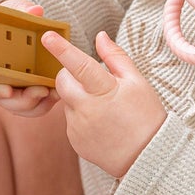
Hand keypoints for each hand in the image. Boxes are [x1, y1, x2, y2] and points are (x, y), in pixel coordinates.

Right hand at [0, 0, 57, 116]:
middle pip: (4, 100)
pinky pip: (34, 107)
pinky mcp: (25, 94)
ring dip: (37, 103)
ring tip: (53, 92)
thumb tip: (36, 10)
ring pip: (21, 107)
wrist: (17, 28)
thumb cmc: (7, 20)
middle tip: (40, 91)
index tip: (8, 90)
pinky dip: (45, 103)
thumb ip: (21, 10)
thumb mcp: (11, 12)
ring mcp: (10, 91)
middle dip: (23, 100)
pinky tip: (57, 93)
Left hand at [41, 28, 166, 177]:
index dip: (62, 49)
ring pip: (67, 100)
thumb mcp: (138, 82)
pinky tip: (101, 123)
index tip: (48, 36)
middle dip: (69, 74)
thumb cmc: (146, 117)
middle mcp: (86, 109)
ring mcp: (78, 127)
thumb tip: (100, 36)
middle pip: (62, 81)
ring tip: (104, 108)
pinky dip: (81, 116)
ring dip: (79, 97)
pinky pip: (71, 119)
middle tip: (91, 79)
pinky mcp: (74, 140)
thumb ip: (115, 57)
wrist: (147, 158)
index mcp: (104, 91)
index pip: (78, 65)